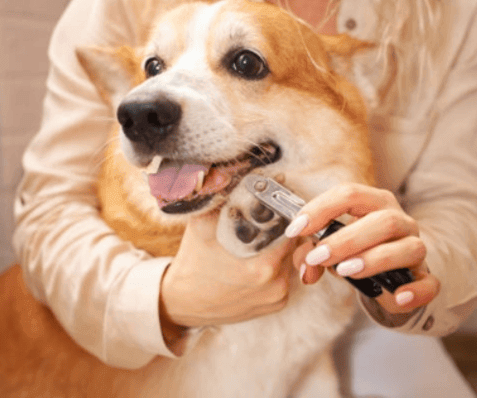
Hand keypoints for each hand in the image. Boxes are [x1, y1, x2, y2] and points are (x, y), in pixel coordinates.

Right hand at [161, 210, 295, 329]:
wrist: (183, 302)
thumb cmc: (193, 261)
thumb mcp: (202, 226)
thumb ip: (223, 198)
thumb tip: (243, 172)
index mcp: (263, 267)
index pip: (291, 229)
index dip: (285, 211)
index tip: (277, 202)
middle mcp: (276, 285)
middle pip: (293, 244)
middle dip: (282, 228)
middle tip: (268, 217)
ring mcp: (278, 298)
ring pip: (290, 259)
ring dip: (280, 247)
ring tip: (261, 238)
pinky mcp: (276, 305)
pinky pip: (285, 276)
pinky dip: (277, 265)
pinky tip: (259, 258)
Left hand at [287, 183, 439, 314]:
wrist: (388, 274)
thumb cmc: (357, 251)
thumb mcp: (330, 247)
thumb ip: (312, 253)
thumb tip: (305, 268)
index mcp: (374, 203)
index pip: (349, 193)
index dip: (320, 209)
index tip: (295, 229)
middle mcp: (399, 220)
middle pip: (382, 220)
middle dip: (346, 239)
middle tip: (318, 256)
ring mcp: (415, 247)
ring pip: (407, 247)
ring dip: (374, 259)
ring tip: (344, 271)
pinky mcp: (424, 277)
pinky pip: (429, 283)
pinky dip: (414, 291)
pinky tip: (397, 295)